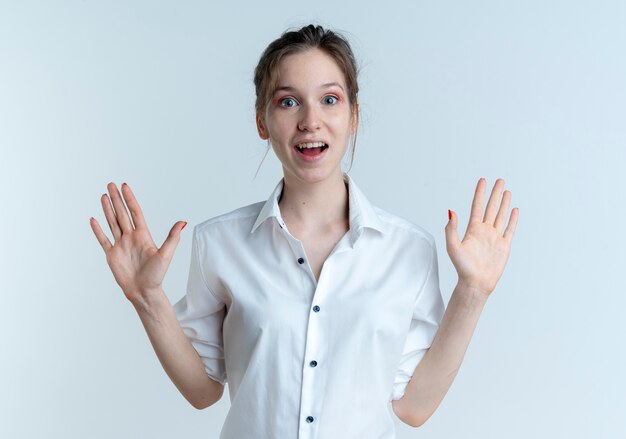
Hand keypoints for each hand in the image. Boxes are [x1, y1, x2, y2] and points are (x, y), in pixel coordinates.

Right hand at [90, 182, 186, 304]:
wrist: (144, 292)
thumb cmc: (157, 275)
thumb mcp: (166, 254)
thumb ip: (172, 237)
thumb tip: (183, 222)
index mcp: (143, 235)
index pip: (135, 212)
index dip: (130, 199)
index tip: (125, 186)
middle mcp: (131, 237)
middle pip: (122, 214)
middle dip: (117, 199)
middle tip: (111, 184)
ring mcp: (121, 245)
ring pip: (112, 223)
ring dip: (108, 209)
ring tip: (104, 196)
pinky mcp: (112, 255)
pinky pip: (103, 239)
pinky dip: (98, 230)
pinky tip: (94, 219)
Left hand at [445, 178, 518, 299]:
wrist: (475, 282)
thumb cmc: (462, 267)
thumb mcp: (453, 247)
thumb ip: (451, 229)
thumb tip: (451, 212)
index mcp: (472, 229)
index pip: (477, 206)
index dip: (480, 193)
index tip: (482, 180)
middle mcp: (484, 231)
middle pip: (490, 207)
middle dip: (494, 193)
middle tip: (499, 180)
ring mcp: (495, 237)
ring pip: (500, 215)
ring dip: (504, 203)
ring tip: (506, 190)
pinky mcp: (504, 246)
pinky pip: (509, 229)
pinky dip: (512, 219)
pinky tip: (514, 210)